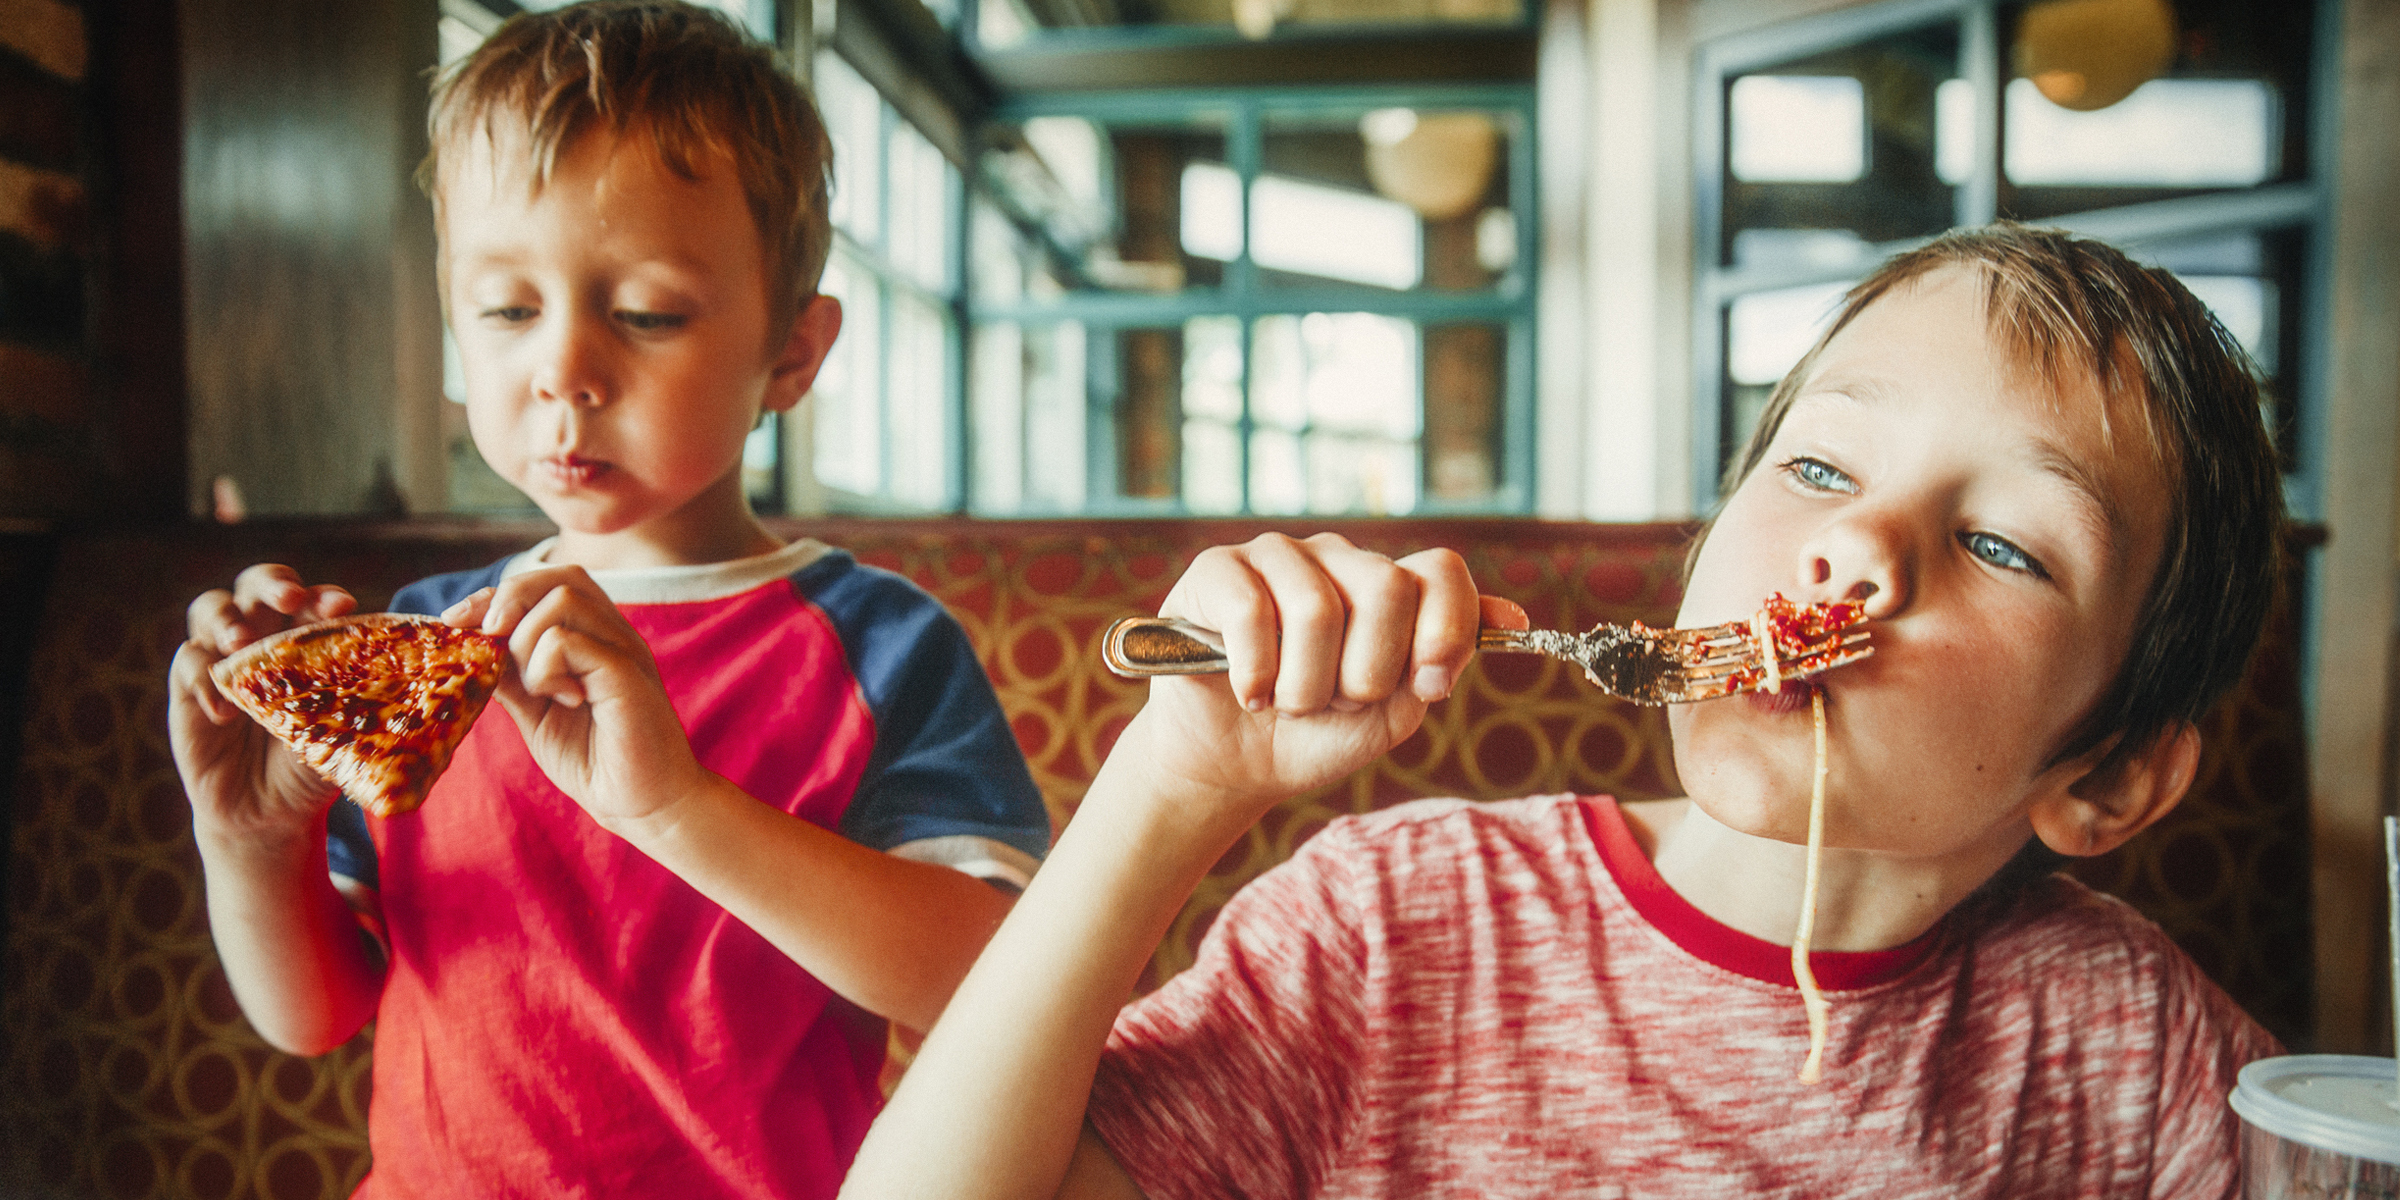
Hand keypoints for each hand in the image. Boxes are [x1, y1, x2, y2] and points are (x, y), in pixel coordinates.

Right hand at [169, 565, 357, 845]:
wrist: (269, 813)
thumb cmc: (314, 763)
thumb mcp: (346, 735)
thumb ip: (367, 706)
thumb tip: (414, 688)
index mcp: (307, 640)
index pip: (313, 602)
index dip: (323, 598)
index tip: (341, 606)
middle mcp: (263, 637)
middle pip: (258, 585)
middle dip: (273, 585)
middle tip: (289, 600)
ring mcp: (223, 658)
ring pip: (211, 609)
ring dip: (227, 619)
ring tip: (241, 644)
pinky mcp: (188, 689)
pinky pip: (188, 662)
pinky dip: (203, 679)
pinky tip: (224, 712)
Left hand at [443, 567, 709, 824]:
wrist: (643, 805)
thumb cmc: (594, 760)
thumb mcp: (535, 712)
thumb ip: (512, 676)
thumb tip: (472, 647)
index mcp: (595, 637)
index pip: (547, 583)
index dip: (497, 594)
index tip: (457, 622)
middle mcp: (614, 634)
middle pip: (559, 578)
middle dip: (507, 601)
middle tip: (488, 643)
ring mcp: (624, 650)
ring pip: (562, 600)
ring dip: (526, 642)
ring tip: (539, 689)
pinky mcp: (626, 675)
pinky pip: (569, 642)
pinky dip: (545, 669)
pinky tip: (562, 700)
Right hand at [1109, 533, 1494, 827]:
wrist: (1234, 766)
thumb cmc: (1316, 734)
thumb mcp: (1393, 710)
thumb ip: (1441, 662)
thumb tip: (1514, 619)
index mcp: (1387, 587)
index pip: (1440, 571)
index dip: (1445, 628)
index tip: (1427, 685)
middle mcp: (1337, 559)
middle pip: (1386, 588)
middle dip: (1365, 673)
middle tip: (1338, 702)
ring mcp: (1277, 556)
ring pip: (1316, 608)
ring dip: (1304, 686)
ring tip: (1287, 702)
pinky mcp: (1217, 570)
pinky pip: (1251, 612)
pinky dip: (1254, 674)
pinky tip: (1248, 693)